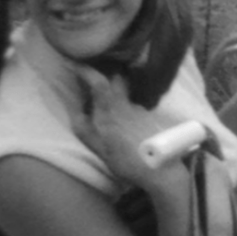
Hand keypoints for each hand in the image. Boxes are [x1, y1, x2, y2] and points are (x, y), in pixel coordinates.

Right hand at [71, 65, 187, 191]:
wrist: (161, 170)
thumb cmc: (126, 162)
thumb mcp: (99, 149)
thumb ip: (85, 129)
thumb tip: (76, 112)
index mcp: (111, 111)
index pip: (99, 82)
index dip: (86, 71)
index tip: (75, 65)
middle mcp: (127, 105)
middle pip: (117, 80)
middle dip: (106, 75)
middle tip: (95, 80)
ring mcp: (142, 111)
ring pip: (126, 96)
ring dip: (117, 97)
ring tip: (112, 115)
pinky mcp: (152, 119)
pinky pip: (135, 110)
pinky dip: (128, 114)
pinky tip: (129, 129)